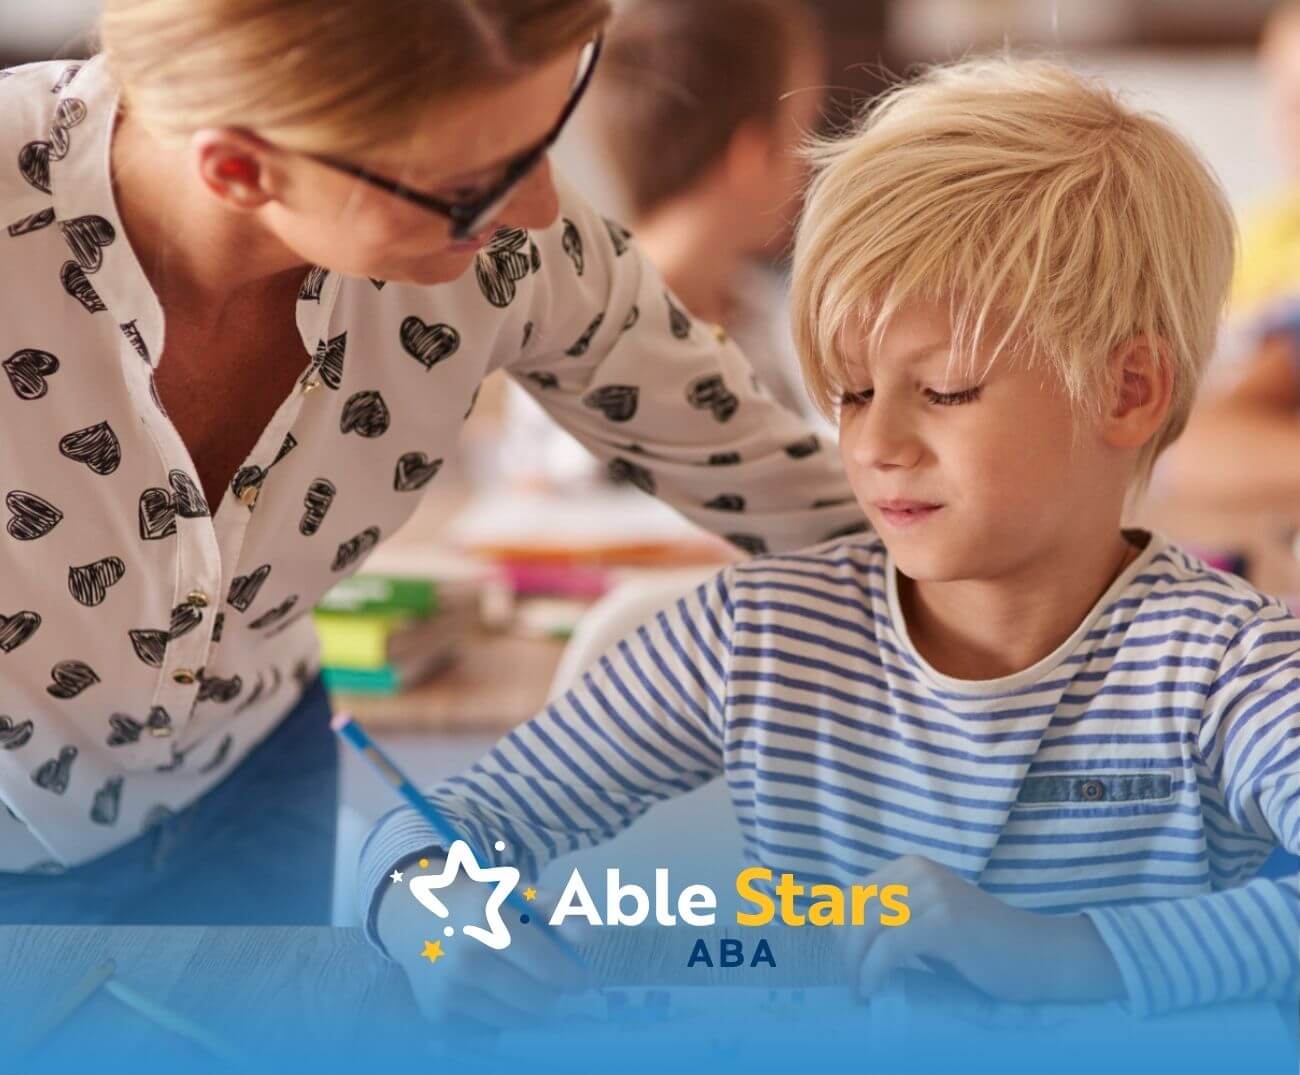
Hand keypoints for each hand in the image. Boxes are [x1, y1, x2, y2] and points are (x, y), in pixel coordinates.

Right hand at [379, 871, 594, 1028]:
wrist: (414, 913)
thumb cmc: (479, 901)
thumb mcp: (518, 891)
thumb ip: (560, 908)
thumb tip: (589, 937)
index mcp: (487, 917)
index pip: (546, 965)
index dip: (572, 977)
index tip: (582, 980)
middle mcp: (464, 957)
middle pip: (537, 1000)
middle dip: (552, 993)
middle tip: (549, 979)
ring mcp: (448, 989)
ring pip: (516, 1019)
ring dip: (528, 1006)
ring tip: (519, 981)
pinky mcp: (437, 1013)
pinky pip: (490, 1027)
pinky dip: (497, 1012)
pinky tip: (486, 988)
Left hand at [845, 856, 1123, 1003]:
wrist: (1039, 956)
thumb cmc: (980, 946)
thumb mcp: (927, 921)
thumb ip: (892, 918)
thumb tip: (842, 935)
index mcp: (910, 866)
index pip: (852, 893)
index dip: (840, 930)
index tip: (846, 963)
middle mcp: (918, 870)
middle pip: (855, 909)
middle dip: (845, 950)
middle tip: (853, 984)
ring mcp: (933, 892)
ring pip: (867, 927)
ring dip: (855, 964)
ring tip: (861, 990)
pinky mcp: (945, 920)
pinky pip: (890, 945)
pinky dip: (873, 970)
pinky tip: (872, 989)